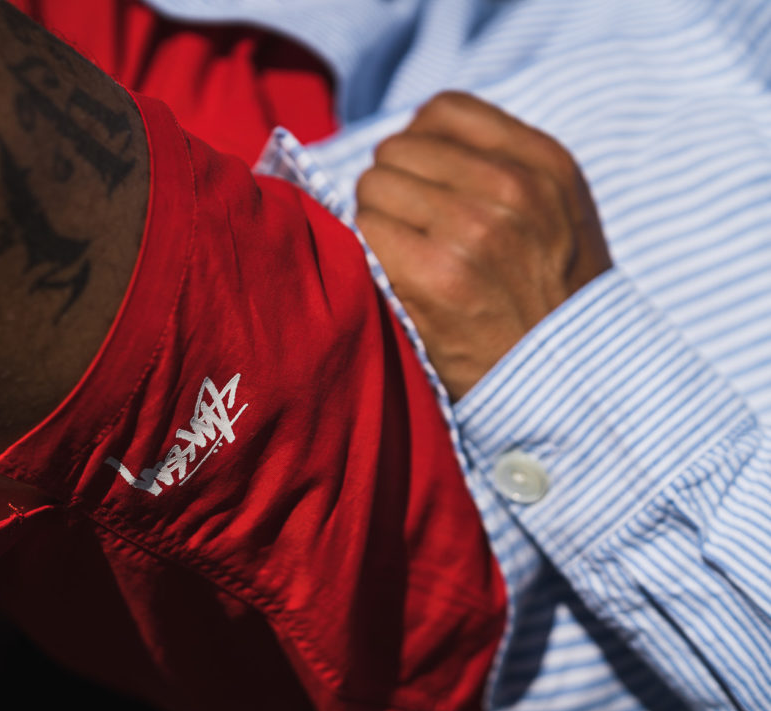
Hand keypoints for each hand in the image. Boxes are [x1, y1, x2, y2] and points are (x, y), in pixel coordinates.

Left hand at [355, 91, 611, 399]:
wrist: (565, 382)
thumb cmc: (549, 298)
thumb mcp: (557, 210)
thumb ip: (499, 163)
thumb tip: (411, 139)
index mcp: (544, 164)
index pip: (442, 111)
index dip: (418, 143)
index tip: (421, 181)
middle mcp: (513, 189)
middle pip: (397, 148)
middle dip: (392, 185)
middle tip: (408, 230)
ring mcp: (472, 231)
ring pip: (372, 186)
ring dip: (373, 218)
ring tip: (401, 254)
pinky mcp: (433, 276)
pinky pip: (363, 231)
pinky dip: (362, 250)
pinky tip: (387, 274)